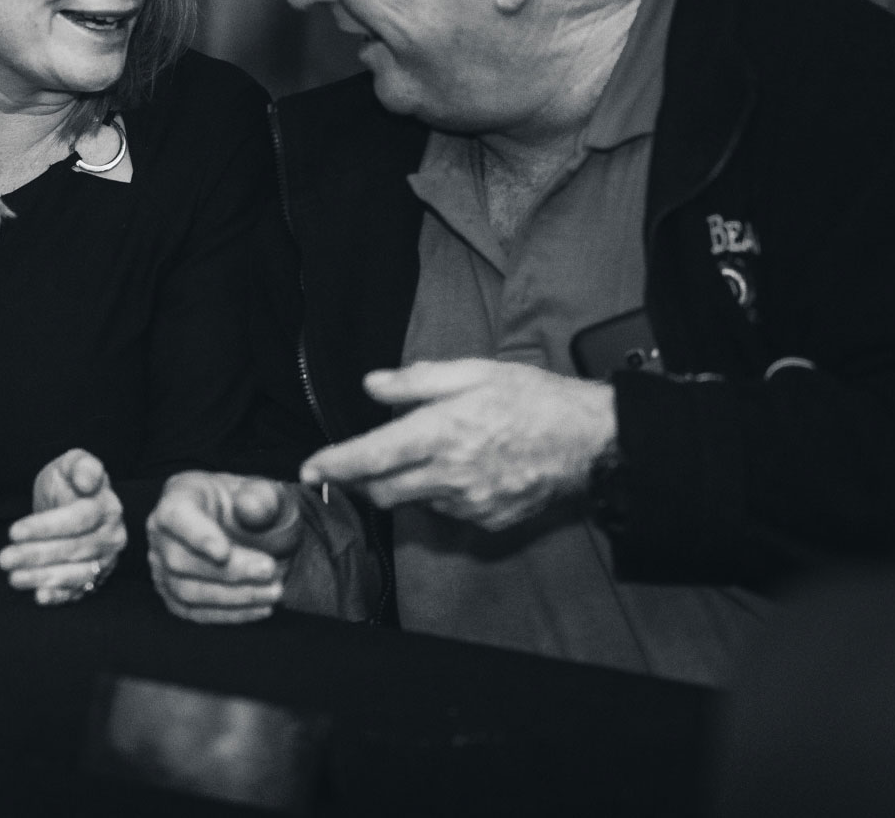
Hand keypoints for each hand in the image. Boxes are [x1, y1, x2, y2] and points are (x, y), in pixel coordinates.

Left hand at [0, 448, 125, 605]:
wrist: (70, 504)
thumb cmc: (69, 483)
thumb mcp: (72, 463)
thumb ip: (82, 465)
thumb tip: (88, 481)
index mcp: (108, 508)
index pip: (79, 519)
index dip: (46, 527)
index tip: (13, 531)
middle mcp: (112, 537)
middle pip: (75, 549)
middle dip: (37, 555)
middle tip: (4, 559)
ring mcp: (105, 561)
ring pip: (76, 574)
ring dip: (43, 578)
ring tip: (13, 577)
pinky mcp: (95, 580)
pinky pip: (78, 592)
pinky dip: (59, 597)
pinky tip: (38, 597)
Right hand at [147, 472, 304, 624]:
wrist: (242, 525)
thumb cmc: (246, 502)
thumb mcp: (260, 490)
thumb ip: (260, 496)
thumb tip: (252, 508)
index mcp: (177, 498)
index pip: (176, 517)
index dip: (198, 537)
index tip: (224, 553)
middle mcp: (160, 534)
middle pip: (180, 561)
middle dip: (229, 572)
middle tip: (269, 570)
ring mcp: (162, 568)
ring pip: (186, 592)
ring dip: (233, 597)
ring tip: (272, 593)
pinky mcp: (173, 596)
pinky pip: (195, 613)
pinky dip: (230, 614)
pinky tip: (260, 608)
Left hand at [299, 359, 614, 530]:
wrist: (589, 442)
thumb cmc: (533, 398)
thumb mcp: (474, 372)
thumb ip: (417, 381)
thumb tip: (372, 386)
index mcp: (441, 433)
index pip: (371, 457)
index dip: (333, 464)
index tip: (305, 469)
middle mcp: (449, 475)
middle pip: (382, 490)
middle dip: (359, 480)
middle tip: (354, 463)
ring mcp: (469, 504)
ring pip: (413, 502)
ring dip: (403, 483)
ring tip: (427, 453)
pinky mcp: (487, 521)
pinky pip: (446, 511)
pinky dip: (438, 493)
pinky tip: (460, 469)